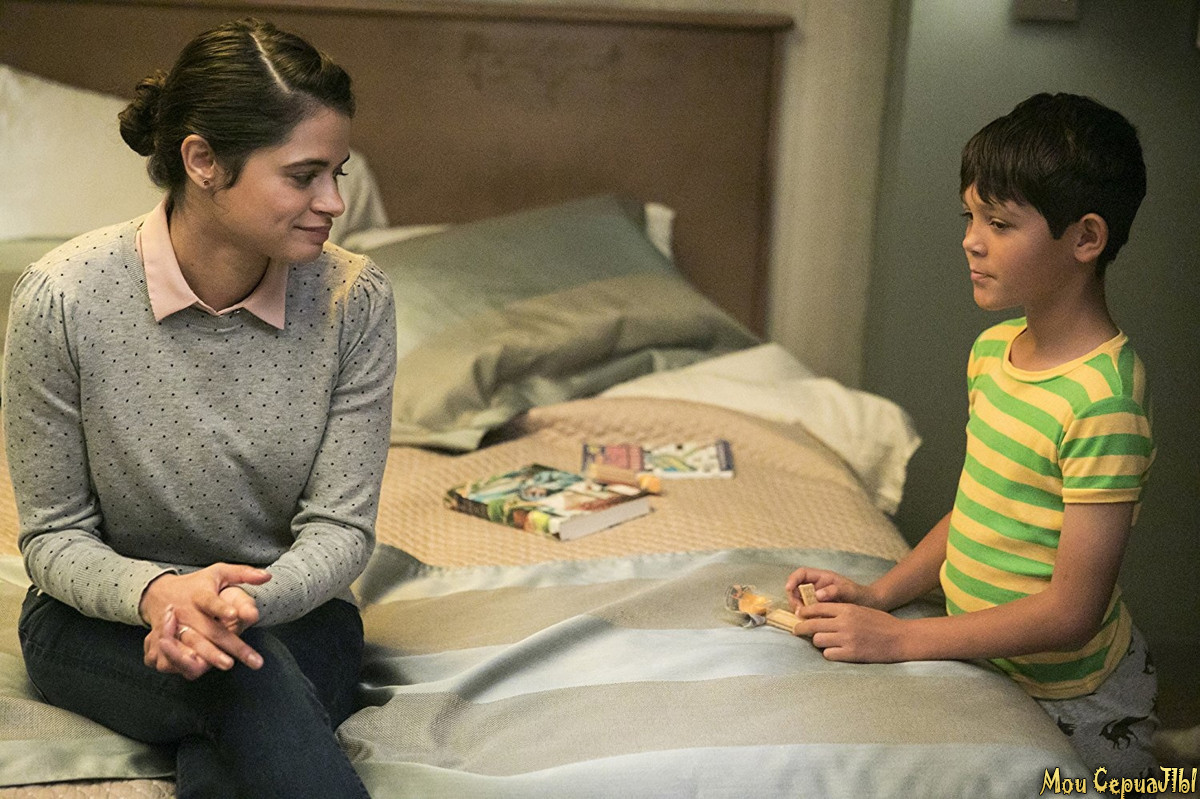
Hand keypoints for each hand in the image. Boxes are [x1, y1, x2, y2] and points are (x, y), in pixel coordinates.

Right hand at [140, 564, 269, 678]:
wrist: (159, 594)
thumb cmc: (197, 584)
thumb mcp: (218, 572)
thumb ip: (243, 573)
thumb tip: (267, 576)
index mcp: (199, 594)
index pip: (210, 601)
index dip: (221, 608)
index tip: (235, 615)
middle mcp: (186, 612)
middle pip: (210, 630)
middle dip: (229, 644)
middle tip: (248, 657)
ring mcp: (176, 628)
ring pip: (194, 646)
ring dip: (211, 656)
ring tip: (228, 664)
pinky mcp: (167, 641)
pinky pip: (177, 656)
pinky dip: (188, 664)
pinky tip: (204, 669)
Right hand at [784, 567, 876, 610]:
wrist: (869, 606)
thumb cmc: (860, 595)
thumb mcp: (849, 591)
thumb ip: (835, 591)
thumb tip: (817, 595)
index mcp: (822, 578)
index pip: (801, 574)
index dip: (792, 579)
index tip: (789, 589)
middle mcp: (816, 587)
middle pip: (796, 589)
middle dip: (794, 599)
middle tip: (798, 611)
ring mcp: (816, 599)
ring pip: (799, 602)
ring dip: (798, 609)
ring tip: (805, 619)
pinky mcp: (818, 610)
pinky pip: (806, 612)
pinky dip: (805, 617)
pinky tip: (811, 623)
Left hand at [794, 602, 906, 662]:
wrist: (900, 638)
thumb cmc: (881, 623)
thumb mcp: (860, 610)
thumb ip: (842, 612)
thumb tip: (820, 615)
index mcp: (847, 609)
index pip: (817, 608)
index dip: (805, 612)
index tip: (799, 615)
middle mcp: (844, 623)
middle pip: (812, 625)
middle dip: (801, 628)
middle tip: (796, 630)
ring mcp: (847, 639)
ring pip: (818, 640)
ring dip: (818, 641)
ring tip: (823, 642)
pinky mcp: (851, 654)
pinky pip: (829, 654)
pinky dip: (829, 653)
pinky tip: (835, 652)